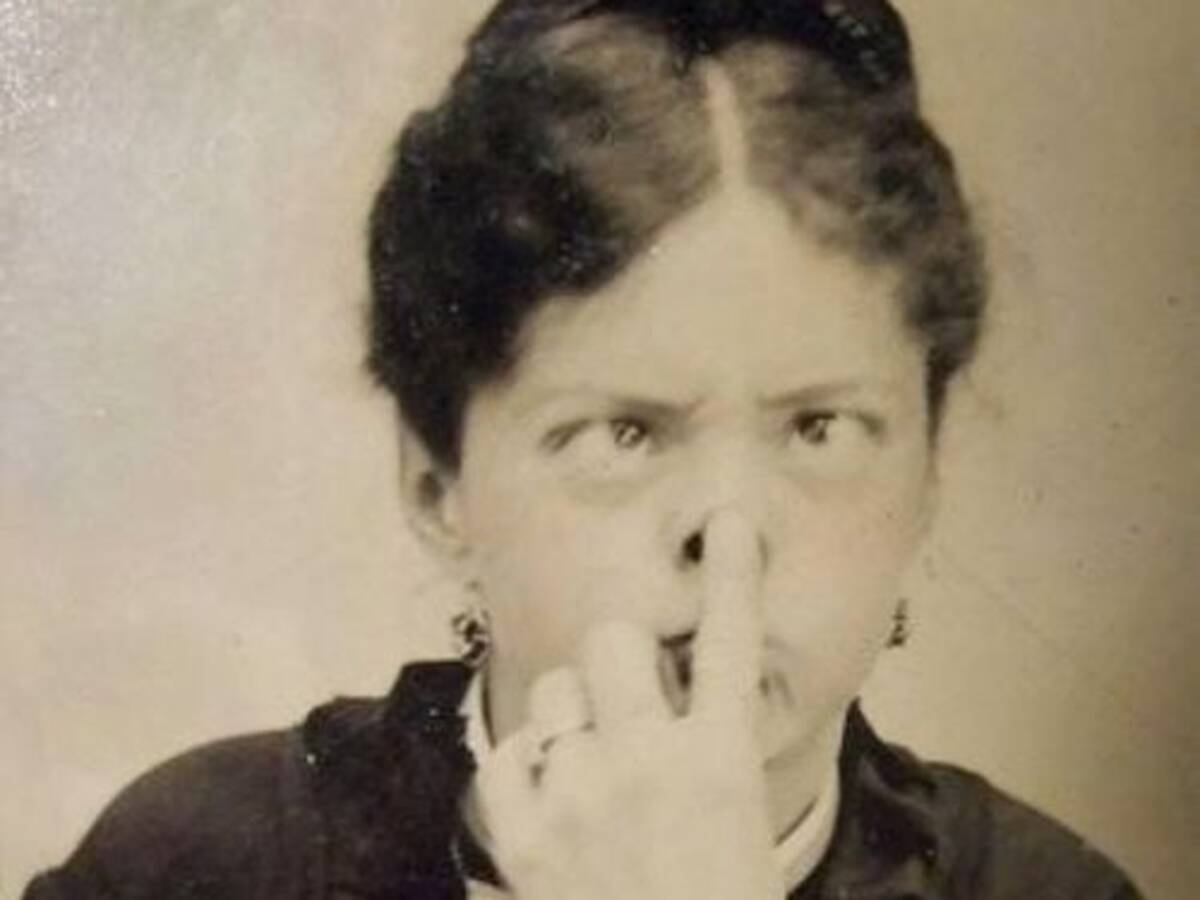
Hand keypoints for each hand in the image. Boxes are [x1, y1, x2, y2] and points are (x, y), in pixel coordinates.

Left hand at [476, 510, 785, 899]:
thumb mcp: (738, 843)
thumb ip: (708, 771)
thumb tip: (683, 723)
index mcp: (723, 767)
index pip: (733, 648)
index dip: (732, 577)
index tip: (729, 522)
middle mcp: (649, 763)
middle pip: (614, 642)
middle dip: (618, 665)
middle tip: (625, 708)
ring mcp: (580, 795)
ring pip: (552, 694)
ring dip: (568, 721)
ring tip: (584, 777)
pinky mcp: (522, 834)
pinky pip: (503, 758)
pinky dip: (520, 775)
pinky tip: (543, 810)